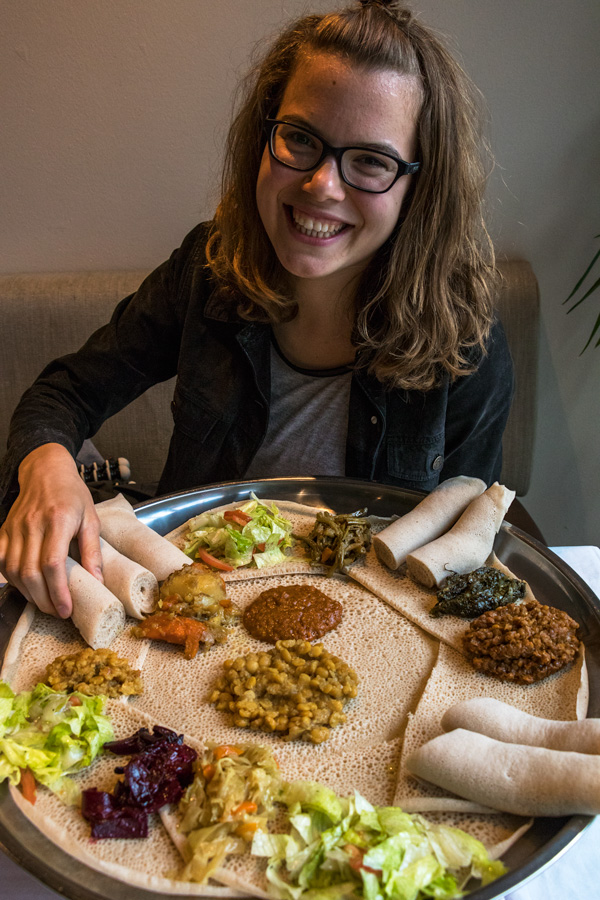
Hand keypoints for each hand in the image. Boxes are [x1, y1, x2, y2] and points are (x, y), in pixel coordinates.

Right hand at [0, 444, 102, 617]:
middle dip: (43, 599)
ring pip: (14, 570)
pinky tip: (25, 586)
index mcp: (58, 521)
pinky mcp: (4, 530)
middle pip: (30, 572)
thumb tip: (98, 581)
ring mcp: (15, 528)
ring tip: (45, 601)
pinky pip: (1, 560)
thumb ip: (92, 550)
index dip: (57, 591)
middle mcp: (32, 525)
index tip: (65, 609)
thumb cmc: (72, 494)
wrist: (46, 470)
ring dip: (28, 593)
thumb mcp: (91, 518)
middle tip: (57, 611)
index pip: (52, 564)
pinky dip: (11, 578)